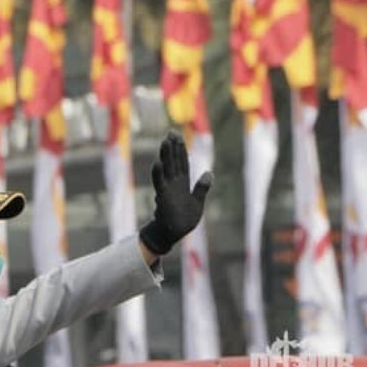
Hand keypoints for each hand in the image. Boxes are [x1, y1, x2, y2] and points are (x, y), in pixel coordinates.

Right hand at [138, 130, 212, 256]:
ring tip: (165, 141)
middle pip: (174, 161)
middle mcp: (174, 183)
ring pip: (167, 169)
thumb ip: (202, 188)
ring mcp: (167, 189)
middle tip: (171, 131)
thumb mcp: (198, 203)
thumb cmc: (185, 220)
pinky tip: (157, 163)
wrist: (174, 234)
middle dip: (173, 147)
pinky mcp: (163, 197)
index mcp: (183, 183)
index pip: (182, 162)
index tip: (177, 135)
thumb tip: (209, 173)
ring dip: (166, 155)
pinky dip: (158, 173)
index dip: (181, 149)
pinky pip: (160, 183)